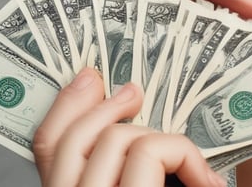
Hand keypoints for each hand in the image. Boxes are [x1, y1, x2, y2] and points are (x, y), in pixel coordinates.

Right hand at [32, 67, 226, 186]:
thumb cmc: (166, 185)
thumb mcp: (136, 176)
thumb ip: (118, 160)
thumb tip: (125, 99)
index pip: (45, 148)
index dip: (64, 105)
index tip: (90, 75)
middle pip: (71, 138)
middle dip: (107, 107)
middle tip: (136, 91)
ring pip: (116, 138)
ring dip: (160, 140)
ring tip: (192, 165)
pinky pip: (151, 150)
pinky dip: (186, 155)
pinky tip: (206, 180)